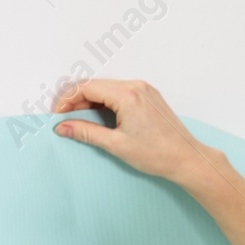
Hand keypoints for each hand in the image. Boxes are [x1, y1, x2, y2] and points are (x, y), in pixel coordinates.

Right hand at [52, 79, 214, 185]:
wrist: (187, 159)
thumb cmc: (157, 154)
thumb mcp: (116, 145)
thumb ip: (86, 133)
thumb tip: (62, 127)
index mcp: (127, 94)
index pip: (87, 87)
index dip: (67, 100)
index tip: (58, 116)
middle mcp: (136, 86)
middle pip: (96, 85)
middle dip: (77, 101)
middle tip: (65, 120)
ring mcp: (144, 89)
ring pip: (107, 88)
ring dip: (91, 102)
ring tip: (81, 121)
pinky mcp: (148, 96)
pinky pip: (120, 92)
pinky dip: (106, 102)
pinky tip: (100, 118)